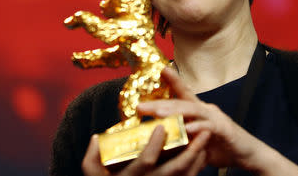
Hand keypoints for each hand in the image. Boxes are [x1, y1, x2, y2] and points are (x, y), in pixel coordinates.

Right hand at [82, 125, 210, 175]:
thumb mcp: (92, 174)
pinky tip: (201, 155)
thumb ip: (91, 157)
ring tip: (206, 139)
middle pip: (175, 169)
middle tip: (202, 131)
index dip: (154, 144)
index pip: (146, 161)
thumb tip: (96, 137)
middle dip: (191, 150)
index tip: (161, 126)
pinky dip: (196, 169)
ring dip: (198, 158)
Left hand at [137, 67, 268, 169]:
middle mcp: (206, 109)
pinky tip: (186, 129)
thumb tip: (161, 141)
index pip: (183, 93)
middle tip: (139, 106)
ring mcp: (215, 117)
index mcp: (198, 110)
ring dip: (174, 111)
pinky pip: (208, 127)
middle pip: (180, 103)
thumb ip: (182, 137)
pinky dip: (197, 128)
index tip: (162, 69)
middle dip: (158, 104)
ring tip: (157, 113)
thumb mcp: (197, 141)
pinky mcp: (224, 130)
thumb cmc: (221, 146)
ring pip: (192, 110)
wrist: (250, 155)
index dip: (173, 80)